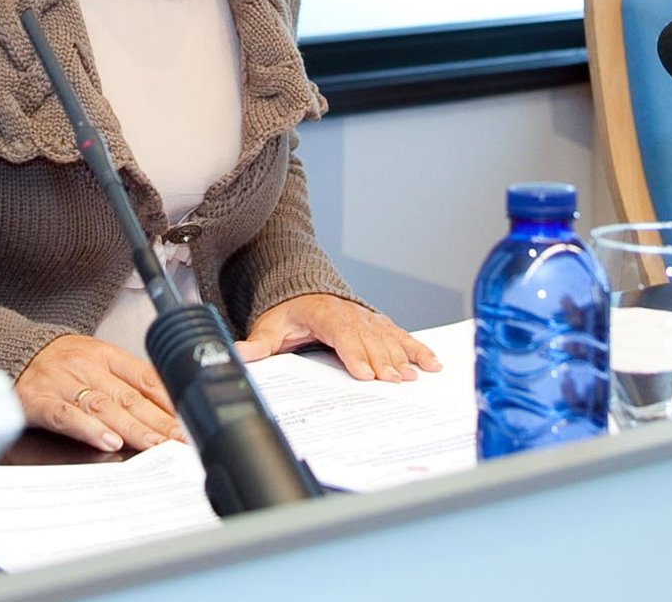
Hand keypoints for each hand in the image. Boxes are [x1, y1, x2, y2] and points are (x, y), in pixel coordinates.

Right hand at [15, 333, 186, 452]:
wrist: (14, 351)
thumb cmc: (62, 361)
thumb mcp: (97, 358)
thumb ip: (126, 379)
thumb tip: (165, 406)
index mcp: (106, 355)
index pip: (144, 377)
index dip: (168, 400)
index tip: (187, 421)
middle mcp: (88, 367)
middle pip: (128, 397)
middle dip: (157, 422)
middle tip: (179, 442)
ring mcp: (64, 383)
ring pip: (103, 407)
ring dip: (132, 429)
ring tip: (154, 445)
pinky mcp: (40, 400)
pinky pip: (67, 415)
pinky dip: (88, 429)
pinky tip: (107, 442)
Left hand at [234, 294, 442, 382]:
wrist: (304, 288)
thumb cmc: (288, 312)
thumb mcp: (270, 326)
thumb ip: (258, 343)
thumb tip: (239, 353)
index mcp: (323, 312)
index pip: (340, 332)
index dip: (353, 352)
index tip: (363, 373)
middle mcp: (350, 314)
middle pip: (368, 339)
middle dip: (381, 361)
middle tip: (393, 383)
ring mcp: (367, 318)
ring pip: (387, 338)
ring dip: (401, 357)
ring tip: (413, 377)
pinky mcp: (379, 324)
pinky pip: (401, 335)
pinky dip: (417, 348)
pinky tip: (432, 364)